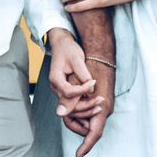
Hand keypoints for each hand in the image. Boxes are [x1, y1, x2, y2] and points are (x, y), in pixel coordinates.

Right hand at [44, 30, 107, 150]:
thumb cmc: (68, 50)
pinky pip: (73, 105)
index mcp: (55, 79)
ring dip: (85, 111)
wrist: (62, 46)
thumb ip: (83, 74)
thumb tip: (92, 88)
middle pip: (68, 106)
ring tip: (99, 108)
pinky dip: (83, 109)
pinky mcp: (66, 92)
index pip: (68, 92)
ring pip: (71, 109)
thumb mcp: (76, 58)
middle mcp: (56, 88)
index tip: (94, 82)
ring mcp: (60, 91)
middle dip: (85, 107)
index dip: (82, 90)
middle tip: (101, 101)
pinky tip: (94, 108)